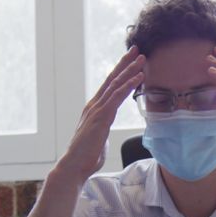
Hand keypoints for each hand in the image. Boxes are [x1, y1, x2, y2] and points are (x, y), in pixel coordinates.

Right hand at [56, 46, 144, 182]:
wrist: (73, 166)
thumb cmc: (85, 157)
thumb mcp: (98, 139)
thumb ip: (102, 131)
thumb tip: (104, 133)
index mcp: (94, 110)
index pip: (109, 86)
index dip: (120, 72)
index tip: (130, 60)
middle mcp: (94, 106)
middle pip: (112, 79)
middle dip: (125, 63)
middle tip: (136, 50)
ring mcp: (97, 110)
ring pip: (116, 85)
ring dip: (130, 70)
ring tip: (142, 58)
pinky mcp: (101, 117)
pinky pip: (117, 97)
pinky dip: (128, 85)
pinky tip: (138, 77)